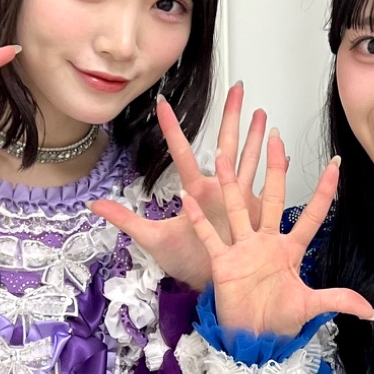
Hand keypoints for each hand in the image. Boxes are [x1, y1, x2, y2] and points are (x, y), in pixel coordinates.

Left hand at [90, 85, 269, 288]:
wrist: (211, 285)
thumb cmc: (186, 263)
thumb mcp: (152, 239)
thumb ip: (125, 219)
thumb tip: (93, 206)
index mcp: (195, 191)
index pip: (182, 152)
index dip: (172, 128)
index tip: (163, 103)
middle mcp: (218, 189)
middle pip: (226, 143)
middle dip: (231, 115)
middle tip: (235, 88)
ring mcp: (238, 197)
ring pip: (249, 158)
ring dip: (256, 135)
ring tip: (260, 112)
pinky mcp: (255, 211)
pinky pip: (267, 183)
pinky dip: (275, 167)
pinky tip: (280, 152)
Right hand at [182, 140, 373, 335]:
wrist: (252, 341)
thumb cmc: (281, 323)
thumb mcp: (311, 308)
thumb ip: (340, 302)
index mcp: (290, 250)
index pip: (311, 214)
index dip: (324, 191)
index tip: (336, 165)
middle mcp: (266, 242)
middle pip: (272, 197)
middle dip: (274, 167)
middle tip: (274, 136)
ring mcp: (243, 249)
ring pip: (237, 209)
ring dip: (231, 184)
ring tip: (224, 155)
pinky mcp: (223, 262)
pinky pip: (210, 236)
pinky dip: (199, 220)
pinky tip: (189, 197)